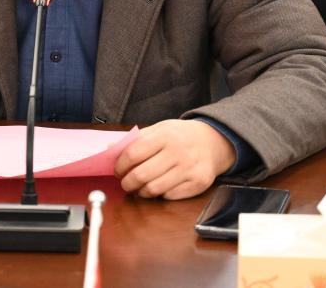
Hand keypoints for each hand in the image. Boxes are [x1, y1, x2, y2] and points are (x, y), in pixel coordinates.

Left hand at [114, 119, 235, 199]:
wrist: (214, 141)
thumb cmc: (181, 136)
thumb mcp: (160, 129)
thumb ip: (136, 139)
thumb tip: (110, 148)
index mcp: (165, 135)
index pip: (133, 154)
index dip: (120, 165)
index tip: (117, 170)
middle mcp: (178, 152)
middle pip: (141, 175)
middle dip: (127, 183)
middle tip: (125, 183)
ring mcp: (189, 169)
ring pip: (153, 189)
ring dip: (141, 192)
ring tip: (140, 187)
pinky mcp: (197, 184)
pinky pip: (169, 196)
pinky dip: (160, 195)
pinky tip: (159, 187)